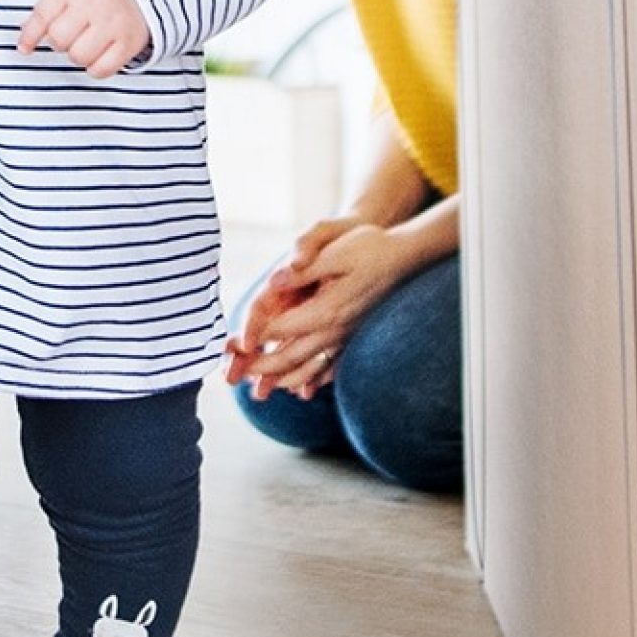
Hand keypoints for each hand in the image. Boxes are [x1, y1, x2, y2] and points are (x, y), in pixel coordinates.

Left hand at [17, 0, 149, 77]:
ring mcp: (114, 23)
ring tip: (87, 41)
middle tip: (72, 33)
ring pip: (78, 56)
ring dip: (77, 54)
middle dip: (60, 41)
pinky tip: (99, 54)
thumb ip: (50, 6)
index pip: (43, 15)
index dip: (30, 35)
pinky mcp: (130, 42)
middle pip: (59, 39)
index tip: (24, 48)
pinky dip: (95, 68)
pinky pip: (101, 70)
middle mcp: (94, 3)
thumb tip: (25, 38)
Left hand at [224, 219, 409, 400]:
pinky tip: (302, 389)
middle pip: (289, 356)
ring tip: (259, 388)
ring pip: (309, 366)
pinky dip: (312, 379)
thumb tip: (275, 279)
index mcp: (326, 308)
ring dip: (281, 379)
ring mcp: (345, 335)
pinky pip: (329, 365)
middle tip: (232, 377)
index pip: (279, 329)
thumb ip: (304, 269)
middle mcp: (335, 329)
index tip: (229, 347)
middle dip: (259, 367)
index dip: (251, 337)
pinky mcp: (353, 335)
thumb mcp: (335, 250)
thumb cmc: (369, 247)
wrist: (406, 256)